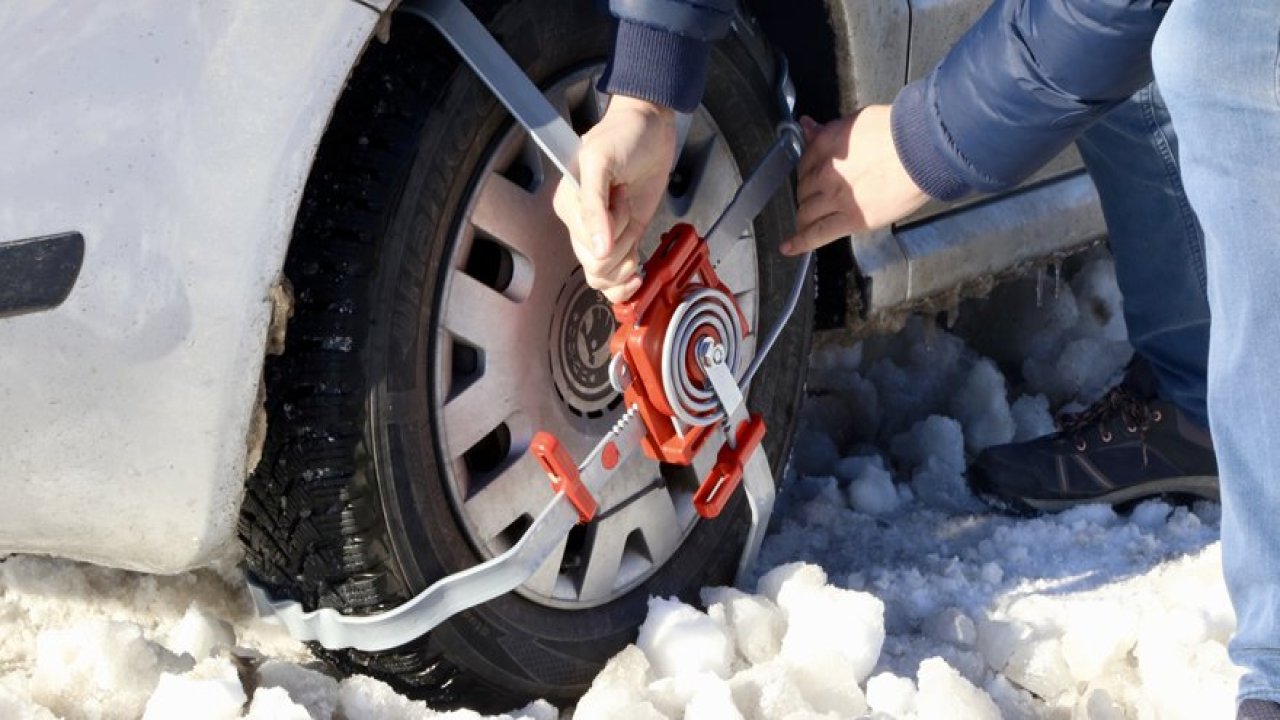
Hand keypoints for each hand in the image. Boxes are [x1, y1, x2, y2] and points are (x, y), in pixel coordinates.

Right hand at [553, 95, 676, 302]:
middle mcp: (583, 223)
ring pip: (604, 275)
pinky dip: (625, 284)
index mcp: (569, 204)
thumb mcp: (602, 162)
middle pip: (594, 266)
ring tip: (633, 224)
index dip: (611, 230)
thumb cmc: (624, 135)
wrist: (652, 127)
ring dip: (627, 258)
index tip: (621, 195)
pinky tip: (636, 274)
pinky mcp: (623, 238)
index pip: (585, 245)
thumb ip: (595, 207)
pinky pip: (614, 277)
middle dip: (622, 243)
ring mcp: (604, 234)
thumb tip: (598, 249)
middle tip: (629, 206)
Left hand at [781, 107, 928, 255]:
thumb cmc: (899, 133)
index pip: (803, 162)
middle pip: (803, 189)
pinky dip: (800, 242)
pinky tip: (789, 247)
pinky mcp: (851, 219)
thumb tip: (808, 126)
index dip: (806, 171)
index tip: (810, 176)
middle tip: (816, 198)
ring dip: (805, 217)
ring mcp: (837, 198)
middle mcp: (826, 173)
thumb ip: (829, 129)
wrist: (922, 151)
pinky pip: (817, 234)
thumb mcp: (858, 120)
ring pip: (806, 212)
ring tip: (806, 222)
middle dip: (807, 194)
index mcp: (827, 145)